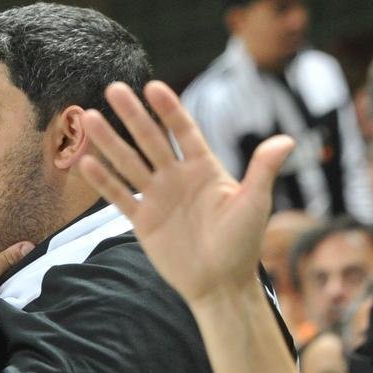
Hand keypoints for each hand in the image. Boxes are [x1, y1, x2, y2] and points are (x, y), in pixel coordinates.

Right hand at [77, 80, 292, 303]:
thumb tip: (287, 140)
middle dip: (133, 116)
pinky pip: (120, 197)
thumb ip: (263, 170)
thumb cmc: (243, 244)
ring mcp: (158, 197)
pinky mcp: (143, 221)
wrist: (221, 285)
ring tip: (88, 118)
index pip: (184, 131)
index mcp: (204, 168)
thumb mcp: (255, 204)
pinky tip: (85, 162)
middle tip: (113, 89)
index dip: (170, 110)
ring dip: (110, 142)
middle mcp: (177, 177)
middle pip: (151, 140)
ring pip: (129, 163)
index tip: (154, 87)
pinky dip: (103, 181)